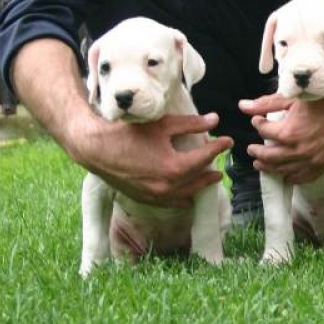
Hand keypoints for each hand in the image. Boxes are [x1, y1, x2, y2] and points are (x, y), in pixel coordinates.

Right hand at [70, 113, 232, 207]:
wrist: (95, 150)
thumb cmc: (128, 134)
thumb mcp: (162, 125)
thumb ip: (191, 124)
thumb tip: (215, 119)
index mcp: (175, 167)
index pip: (205, 157)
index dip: (218, 147)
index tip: (228, 141)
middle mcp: (168, 186)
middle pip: (199, 179)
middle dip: (211, 170)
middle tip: (220, 163)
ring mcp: (157, 196)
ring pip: (187, 194)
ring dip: (200, 185)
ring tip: (210, 178)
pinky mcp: (146, 200)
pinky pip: (171, 203)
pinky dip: (183, 199)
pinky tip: (188, 197)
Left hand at [240, 93, 323, 184]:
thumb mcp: (295, 98)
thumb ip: (267, 103)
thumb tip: (243, 106)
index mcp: (289, 131)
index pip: (264, 132)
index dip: (258, 125)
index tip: (258, 121)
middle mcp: (298, 150)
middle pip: (269, 157)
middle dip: (257, 153)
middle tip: (252, 150)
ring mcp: (312, 160)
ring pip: (283, 170)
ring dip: (269, 168)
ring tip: (261, 164)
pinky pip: (303, 178)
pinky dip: (292, 178)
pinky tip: (286, 175)